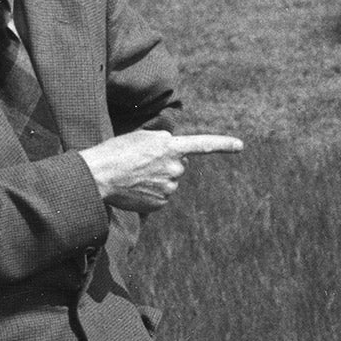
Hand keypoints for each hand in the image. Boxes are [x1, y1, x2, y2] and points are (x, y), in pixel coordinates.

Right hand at [79, 130, 243, 212]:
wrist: (99, 176)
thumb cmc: (116, 152)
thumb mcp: (142, 137)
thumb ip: (164, 143)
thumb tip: (177, 157)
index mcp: (171, 147)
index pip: (203, 144)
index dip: (223, 144)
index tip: (241, 146)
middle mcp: (176, 167)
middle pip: (179, 164)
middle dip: (166, 163)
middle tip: (141, 162)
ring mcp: (170, 187)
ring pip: (169, 181)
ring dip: (156, 178)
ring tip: (134, 175)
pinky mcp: (162, 203)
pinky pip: (162, 196)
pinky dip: (151, 193)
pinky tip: (136, 189)